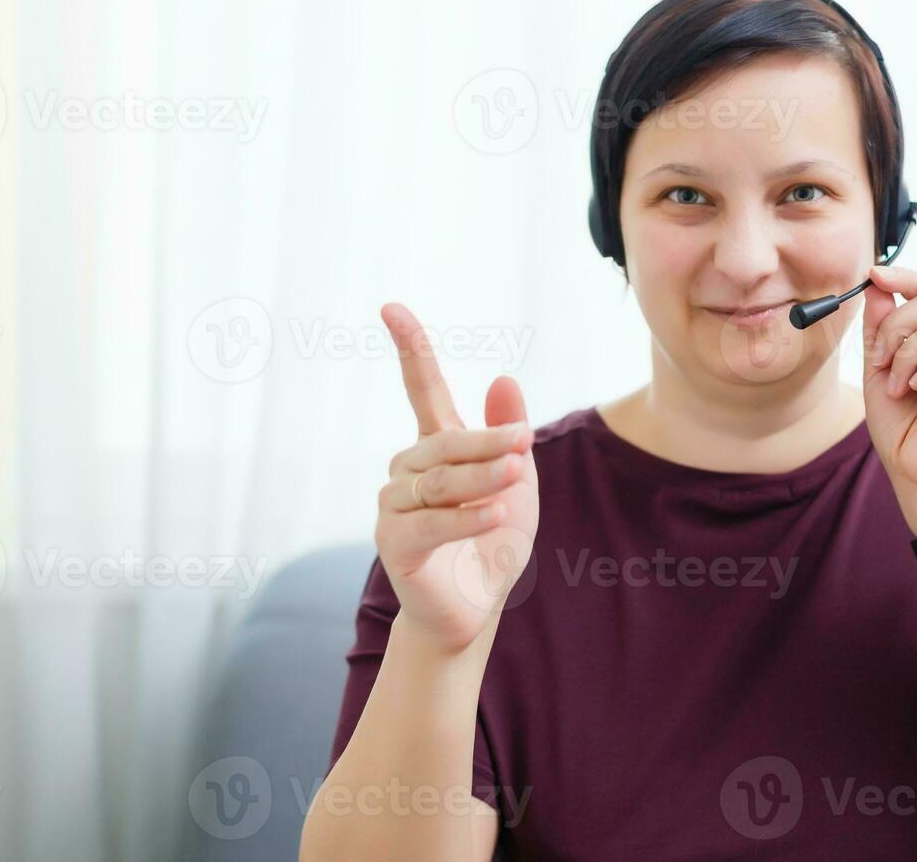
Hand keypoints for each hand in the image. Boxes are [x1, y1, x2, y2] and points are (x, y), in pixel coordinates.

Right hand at [374, 302, 539, 654]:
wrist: (477, 607)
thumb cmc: (493, 542)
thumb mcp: (516, 481)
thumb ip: (508, 432)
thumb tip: (504, 377)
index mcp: (438, 446)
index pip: (422, 388)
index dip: (409, 347)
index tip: (391, 308)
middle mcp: (408, 469)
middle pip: (445, 441)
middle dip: (488, 441)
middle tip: (525, 442)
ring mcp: (395, 504)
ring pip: (441, 481)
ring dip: (482, 477)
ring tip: (514, 478)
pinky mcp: (395, 542)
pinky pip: (432, 521)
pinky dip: (467, 517)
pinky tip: (493, 515)